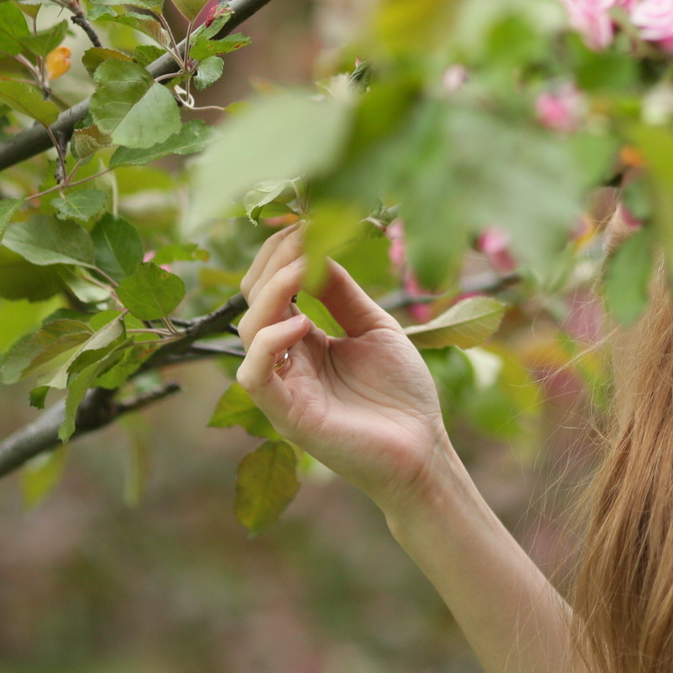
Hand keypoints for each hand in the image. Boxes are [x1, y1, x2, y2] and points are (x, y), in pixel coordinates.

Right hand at [234, 224, 453, 513]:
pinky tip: (301, 326)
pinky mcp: (287, 415)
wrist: (423, 449)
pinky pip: (254, 375)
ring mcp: (283, 386)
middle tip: (303, 236)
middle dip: (273, 263)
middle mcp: (286, 359)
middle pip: (252, 301)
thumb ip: (342, 293)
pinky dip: (269, 343)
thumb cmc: (402, 394)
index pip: (271, 288)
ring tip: (303, 270)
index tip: (306, 223)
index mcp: (303, 338)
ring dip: (272, 293)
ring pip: (248, 331)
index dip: (282, 254)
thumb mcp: (374, 328)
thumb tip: (317, 247)